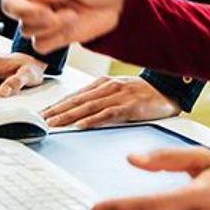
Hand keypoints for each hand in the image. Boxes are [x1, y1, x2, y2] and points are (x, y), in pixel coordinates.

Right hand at [0, 0, 126, 53]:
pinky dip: (56, 37)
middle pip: (9, 7)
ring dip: (50, 24)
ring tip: (71, 12)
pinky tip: (70, 25)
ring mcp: (37, 18)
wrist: (113, 7)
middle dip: (30, 10)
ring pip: (25, 28)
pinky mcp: (47, 37)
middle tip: (54, 8)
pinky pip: (39, 44)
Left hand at [41, 76, 179, 128]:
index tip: (40, 114)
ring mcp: (119, 95)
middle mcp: (108, 87)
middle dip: (56, 111)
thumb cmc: (144, 93)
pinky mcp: (130, 106)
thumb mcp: (119, 92)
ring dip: (68, 116)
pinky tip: (81, 126)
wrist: (170, 90)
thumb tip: (80, 114)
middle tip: (38, 121)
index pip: (74, 96)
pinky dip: (93, 120)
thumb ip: (101, 100)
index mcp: (103, 83)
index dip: (56, 105)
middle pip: (77, 101)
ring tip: (52, 124)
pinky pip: (108, 114)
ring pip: (88, 107)